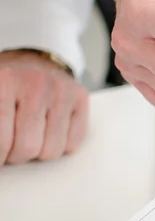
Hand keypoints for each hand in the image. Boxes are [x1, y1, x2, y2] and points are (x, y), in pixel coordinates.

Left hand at [0, 50, 88, 164]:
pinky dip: (60, 145)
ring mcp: (62, 91)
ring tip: (30, 139)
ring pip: (52, 150)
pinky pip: (72, 143)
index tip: (0, 158)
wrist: (35, 61)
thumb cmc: (8, 85)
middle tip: (11, 149)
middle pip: (28, 147)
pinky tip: (49, 132)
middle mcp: (36, 84)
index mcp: (4, 82)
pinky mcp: (80, 99)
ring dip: (39, 153)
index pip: (2, 140)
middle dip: (16, 156)